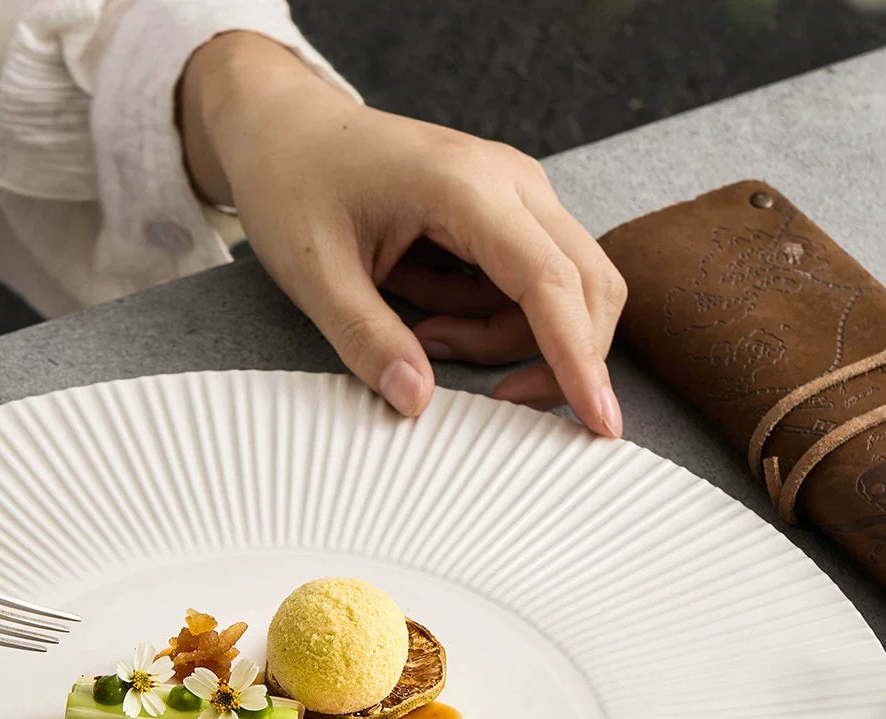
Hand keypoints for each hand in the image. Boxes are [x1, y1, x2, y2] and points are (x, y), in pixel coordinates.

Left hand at [179, 34, 624, 435]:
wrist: (285, 128)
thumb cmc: (296, 186)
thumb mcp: (315, 274)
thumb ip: (366, 339)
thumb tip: (417, 401)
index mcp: (466, 187)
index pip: (550, 283)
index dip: (578, 358)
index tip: (600, 422)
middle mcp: (511, 182)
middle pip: (585, 287)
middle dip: (557, 358)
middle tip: (495, 402)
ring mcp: (516, 194)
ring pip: (561, 293)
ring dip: (501, 339)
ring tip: (419, 333)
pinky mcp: (507, 213)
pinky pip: (530, 285)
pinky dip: (489, 319)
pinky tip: (426, 310)